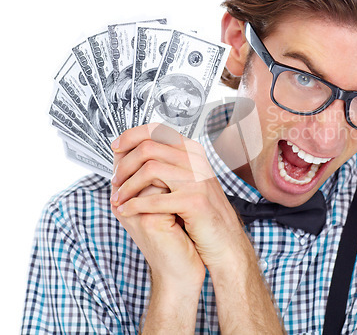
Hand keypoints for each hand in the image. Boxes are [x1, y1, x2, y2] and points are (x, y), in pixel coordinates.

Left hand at [110, 123, 246, 272]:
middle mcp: (196, 160)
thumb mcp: (186, 180)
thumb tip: (131, 150)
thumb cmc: (201, 213)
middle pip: (148, 148)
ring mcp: (198, 179)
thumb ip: (166, 163)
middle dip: (124, 165)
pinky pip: (155, 199)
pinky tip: (126, 211)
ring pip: (149, 170)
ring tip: (118, 199)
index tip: (115, 147)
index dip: (131, 136)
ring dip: (127, 186)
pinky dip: (134, 205)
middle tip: (115, 181)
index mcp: (192, 151)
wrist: (225, 241)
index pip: (156, 130)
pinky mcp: (195, 201)